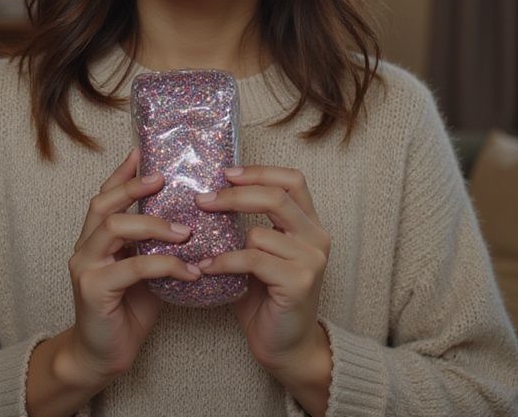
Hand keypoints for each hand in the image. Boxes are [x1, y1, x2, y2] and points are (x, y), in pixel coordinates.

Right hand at [63, 147, 200, 381]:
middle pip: (104, 204)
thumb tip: (192, 220)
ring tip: (186, 231)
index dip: (123, 172)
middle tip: (165, 181)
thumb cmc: (127, 310)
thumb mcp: (144, 269)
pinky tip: (190, 271)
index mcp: (95, 238)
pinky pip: (133, 268)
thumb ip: (155, 245)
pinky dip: (165, 265)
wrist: (104, 356)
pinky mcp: (94, 290)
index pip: (105, 195)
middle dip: (134, 187)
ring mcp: (86, 267)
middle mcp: (85, 247)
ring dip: (153, 224)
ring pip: (113, 227)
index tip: (144, 153)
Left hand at [193, 165, 331, 373]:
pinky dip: (224, 262)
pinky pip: (252, 260)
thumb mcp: (260, 253)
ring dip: (224, 239)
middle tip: (202, 200)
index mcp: (309, 224)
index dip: (259, 172)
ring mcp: (311, 260)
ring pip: (259, 232)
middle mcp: (316, 238)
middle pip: (276, 197)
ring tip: (200, 247)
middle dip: (234, 195)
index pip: (292, 180)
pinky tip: (206, 268)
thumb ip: (247, 225)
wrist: (286, 346)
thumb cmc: (267, 298)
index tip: (226, 173)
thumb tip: (208, 196)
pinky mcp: (299, 282)